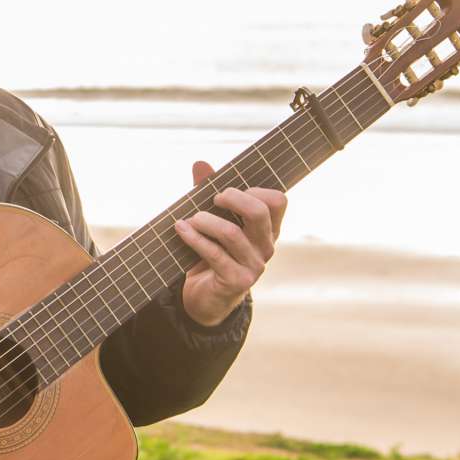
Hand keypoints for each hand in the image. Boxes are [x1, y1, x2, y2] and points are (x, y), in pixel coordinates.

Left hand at [175, 159, 285, 326]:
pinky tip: (180, 228)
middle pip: (259, 212)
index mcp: (268, 229)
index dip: (254, 189)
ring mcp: (254, 266)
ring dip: (205, 220)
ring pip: (232, 233)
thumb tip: (200, 163)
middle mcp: (266, 247)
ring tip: (190, 218)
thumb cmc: (212, 252)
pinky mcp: (237, 281)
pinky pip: (214, 254)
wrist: (206, 296)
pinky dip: (194, 238)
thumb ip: (208, 192)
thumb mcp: (212, 221)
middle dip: (232, 198)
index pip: (278, 201)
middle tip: (213, 198)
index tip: (228, 190)